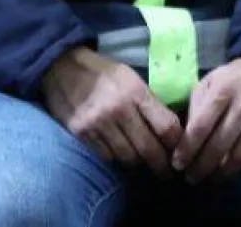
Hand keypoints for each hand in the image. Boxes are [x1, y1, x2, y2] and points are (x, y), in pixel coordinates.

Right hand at [42, 47, 182, 175]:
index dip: (177, 143)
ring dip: (138, 162)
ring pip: (128, 158)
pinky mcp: (82, 133)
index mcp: (135, 91)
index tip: (179, 151)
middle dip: (162, 165)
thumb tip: (169, 128)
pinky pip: (107, 157)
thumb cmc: (102, 72)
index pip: (166, 126)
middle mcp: (119, 109)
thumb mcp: (129, 77)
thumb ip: (148, 101)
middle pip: (149, 148)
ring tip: (143, 162)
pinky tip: (118, 152)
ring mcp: (98, 123)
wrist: (61, 67)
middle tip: (167, 172)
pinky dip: (116, 158)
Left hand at [173, 55, 240, 182]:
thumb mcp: (211, 81)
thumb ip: (197, 106)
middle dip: (202, 167)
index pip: (200, 127)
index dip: (187, 150)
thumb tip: (185, 138)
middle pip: (219, 146)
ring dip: (224, 172)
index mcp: (222, 91)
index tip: (178, 164)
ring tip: (213, 177)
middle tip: (192, 178)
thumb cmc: (236, 77)